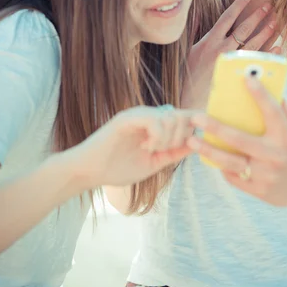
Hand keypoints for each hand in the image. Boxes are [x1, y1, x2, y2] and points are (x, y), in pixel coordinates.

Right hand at [75, 105, 193, 188]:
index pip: (184, 117)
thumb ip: (173, 153)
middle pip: (182, 116)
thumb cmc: (118, 168)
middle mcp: (149, 115)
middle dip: (180, 137)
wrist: (90, 171)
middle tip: (164, 151)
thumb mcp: (154, 163)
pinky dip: (157, 136)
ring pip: (170, 117)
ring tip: (152, 150)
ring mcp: (138, 114)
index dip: (192, 128)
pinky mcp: (127, 118)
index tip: (185, 146)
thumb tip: (196, 144)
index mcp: (156, 124)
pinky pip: (154, 119)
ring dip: (168, 138)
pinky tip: (147, 146)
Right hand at [181, 0, 278, 109]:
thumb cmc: (188, 75)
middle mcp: (222, 50)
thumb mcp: (188, 50)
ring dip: (266, 32)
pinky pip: (258, 62)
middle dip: (257, 16)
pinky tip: (279, 46)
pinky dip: (270, 53)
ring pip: (254, 44)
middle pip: (244, 28)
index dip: (239, 5)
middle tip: (269, 6)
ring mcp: (232, 63)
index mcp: (209, 42)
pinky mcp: (239, 75)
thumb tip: (195, 13)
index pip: (227, 18)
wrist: (190, 99)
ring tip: (276, 22)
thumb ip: (194, 31)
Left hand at [187, 78, 286, 209]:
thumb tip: (276, 95)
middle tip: (196, 118)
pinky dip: (221, 166)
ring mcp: (265, 176)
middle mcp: (275, 157)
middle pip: (239, 140)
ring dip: (208, 151)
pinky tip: (210, 156)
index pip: (272, 112)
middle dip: (215, 127)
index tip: (246, 79)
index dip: (260, 94)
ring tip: (191, 141)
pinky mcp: (259, 191)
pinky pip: (234, 177)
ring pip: (230, 162)